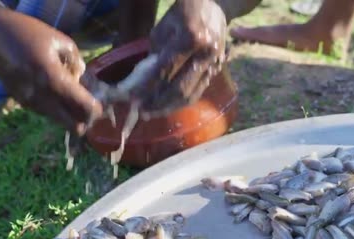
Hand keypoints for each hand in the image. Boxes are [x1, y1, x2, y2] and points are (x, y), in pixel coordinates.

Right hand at [0, 3, 102, 134]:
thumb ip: (78, 64)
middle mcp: (41, 96)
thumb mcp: (62, 42)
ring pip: (59, 120)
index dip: (96, 110)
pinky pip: (46, 112)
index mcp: (53, 79)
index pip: (83, 107)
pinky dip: (56, 108)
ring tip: (74, 97)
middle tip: (90, 110)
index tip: (101, 105)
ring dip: (70, 114)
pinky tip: (57, 92)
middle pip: (72, 126)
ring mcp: (29, 102)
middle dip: (85, 121)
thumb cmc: (31, 34)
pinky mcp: (21, 102)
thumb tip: (83, 81)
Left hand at [135, 0, 226, 115]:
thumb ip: (156, 52)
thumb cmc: (185, 10)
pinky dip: (183, 100)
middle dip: (159, 104)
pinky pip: (200, 90)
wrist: (216, 5)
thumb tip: (145, 80)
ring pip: (192, 94)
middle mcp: (205, 54)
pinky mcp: (219, 68)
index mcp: (190, 38)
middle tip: (142, 112)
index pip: (165, 71)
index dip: (148, 88)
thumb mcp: (164, 25)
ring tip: (154, 112)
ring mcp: (215, 63)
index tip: (133, 99)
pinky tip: (170, 104)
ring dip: (171, 107)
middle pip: (180, 89)